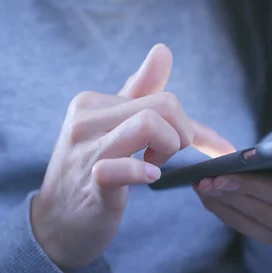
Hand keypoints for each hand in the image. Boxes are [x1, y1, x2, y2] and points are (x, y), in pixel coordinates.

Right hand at [31, 44, 233, 269]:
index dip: (191, 125)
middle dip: (183, 134)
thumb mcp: (115, 127)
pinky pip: (124, 166)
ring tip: (155, 165)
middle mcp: (85, 118)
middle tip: (167, 157)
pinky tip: (148, 177)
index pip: (160, 96)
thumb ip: (140, 91)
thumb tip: (163, 49)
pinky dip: (144, 172)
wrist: (57, 222)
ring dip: (169, 148)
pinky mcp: (91, 181)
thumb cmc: (94, 171)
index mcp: (93, 101)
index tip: (214, 148)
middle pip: (165, 105)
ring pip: (150, 124)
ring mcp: (86, 149)